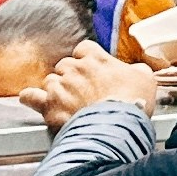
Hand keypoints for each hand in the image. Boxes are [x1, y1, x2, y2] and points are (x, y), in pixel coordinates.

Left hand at [23, 48, 159, 134]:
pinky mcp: (49, 106)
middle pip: (65, 65)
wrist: (115, 126)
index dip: (86, 59)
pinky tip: (31, 99)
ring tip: (65, 101)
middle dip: (71, 76)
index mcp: (97, 59)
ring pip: (50, 80)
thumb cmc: (132, 102)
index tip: (91, 69)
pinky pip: (31, 96)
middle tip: (81, 90)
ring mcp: (61, 87)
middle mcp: (76, 69)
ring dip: (56, 89)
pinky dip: (30, 97)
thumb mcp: (145, 80)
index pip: (84, 49)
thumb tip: (137, 70)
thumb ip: (138, 70)